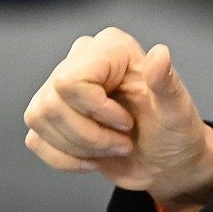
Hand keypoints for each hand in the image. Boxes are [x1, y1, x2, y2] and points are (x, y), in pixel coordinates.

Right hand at [22, 26, 212, 211]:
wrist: (166, 162)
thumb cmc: (175, 132)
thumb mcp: (177, 110)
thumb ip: (166, 83)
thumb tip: (160, 54)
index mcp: (111, 49)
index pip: (70, 81)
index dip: (95, 111)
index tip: (126, 123)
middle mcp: (81, 61)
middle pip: (51, 103)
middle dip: (89, 136)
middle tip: (122, 142)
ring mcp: (61, 89)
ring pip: (39, 120)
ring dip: (79, 149)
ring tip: (111, 148)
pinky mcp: (51, 117)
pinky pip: (36, 139)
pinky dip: (66, 160)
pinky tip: (93, 157)